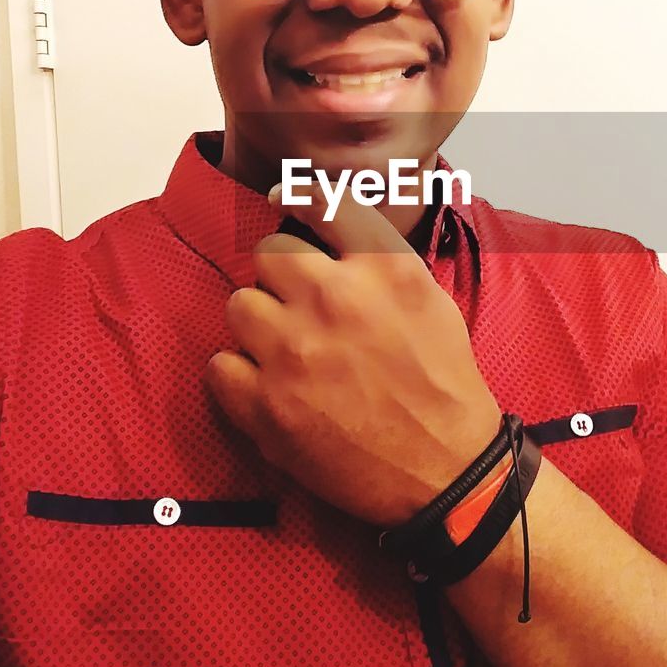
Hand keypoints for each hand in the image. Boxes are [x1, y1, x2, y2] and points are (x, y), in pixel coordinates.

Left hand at [205, 184, 500, 526]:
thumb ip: (376, 253)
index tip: (281, 202)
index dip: (294, 196)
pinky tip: (267, 385)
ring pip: (239, 305)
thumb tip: (322, 215)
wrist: (446, 470)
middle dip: (281, 276)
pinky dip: (238, 374)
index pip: (321, 202)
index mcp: (382, 268)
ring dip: (258, 324)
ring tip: (285, 350)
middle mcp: (334, 299)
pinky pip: (220, 365)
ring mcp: (294, 352)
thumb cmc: (443, 381)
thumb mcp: (428, 296)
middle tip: (299, 306)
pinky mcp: (267, 406)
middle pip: (268, 254)